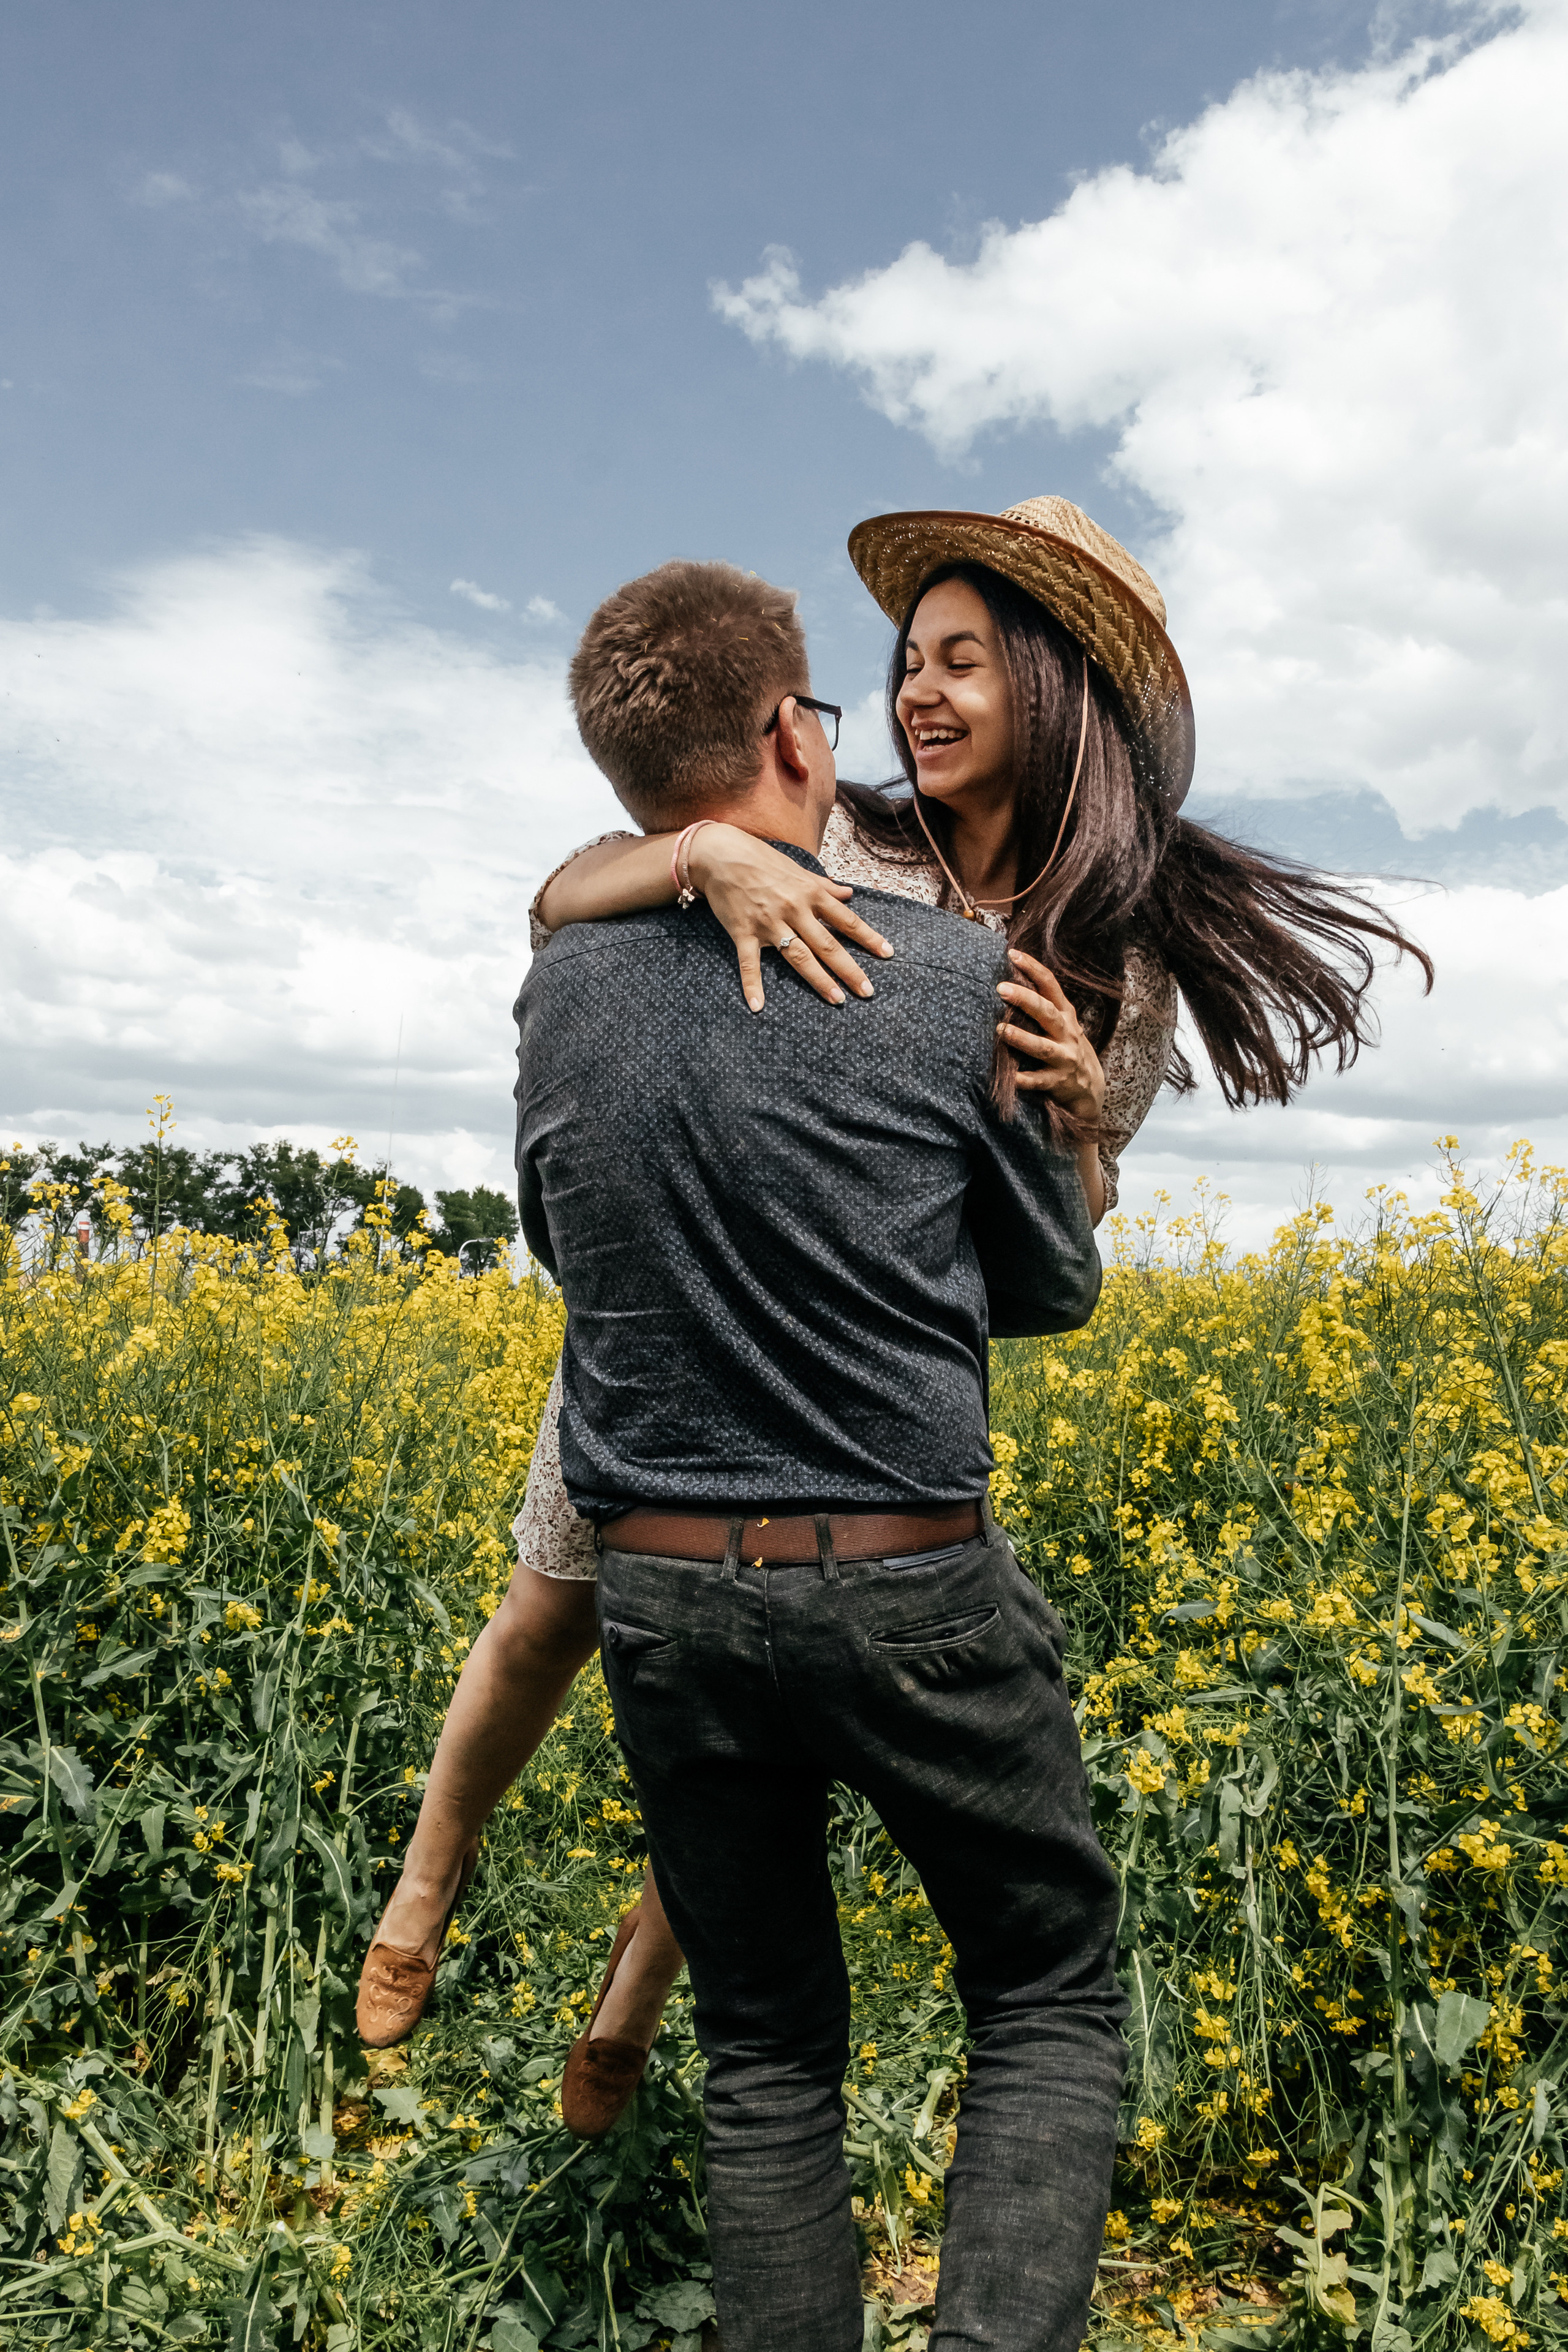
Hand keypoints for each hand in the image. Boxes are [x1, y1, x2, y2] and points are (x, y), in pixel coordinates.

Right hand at [688, 823, 895, 1011]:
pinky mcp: (743, 932)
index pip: (846, 920)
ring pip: (798, 956)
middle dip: (849, 969)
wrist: (722, 854)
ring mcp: (769, 923)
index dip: (868, 937)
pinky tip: (757, 1006)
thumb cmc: (761, 860)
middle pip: (827, 944)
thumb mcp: (798, 870)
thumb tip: (850, 894)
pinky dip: (752, 985)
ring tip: (837, 1000)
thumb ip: (824, 886)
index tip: (887, 954)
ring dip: (818, 979)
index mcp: (810, 894)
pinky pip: (749, 963)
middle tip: (867, 991)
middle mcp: (794, 909)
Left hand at [995, 950, 1105, 1122]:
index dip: (1033, 968)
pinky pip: (1039, 1081)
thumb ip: (1043, 1004)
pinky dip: (1024, 1079)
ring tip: (1002, 1029)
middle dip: (1025, 999)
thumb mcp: (1063, 1023)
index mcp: (1066, 1014)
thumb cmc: (1067, 1048)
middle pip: (1047, 1012)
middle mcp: (1067, 1034)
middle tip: (1001, 988)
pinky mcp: (1058, 1082)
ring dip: (1022, 1038)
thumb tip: (1010, 978)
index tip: (1011, 953)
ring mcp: (1064, 1058)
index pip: (1050, 985)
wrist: (1091, 1089)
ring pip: (1043, 1047)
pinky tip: (1010, 1076)